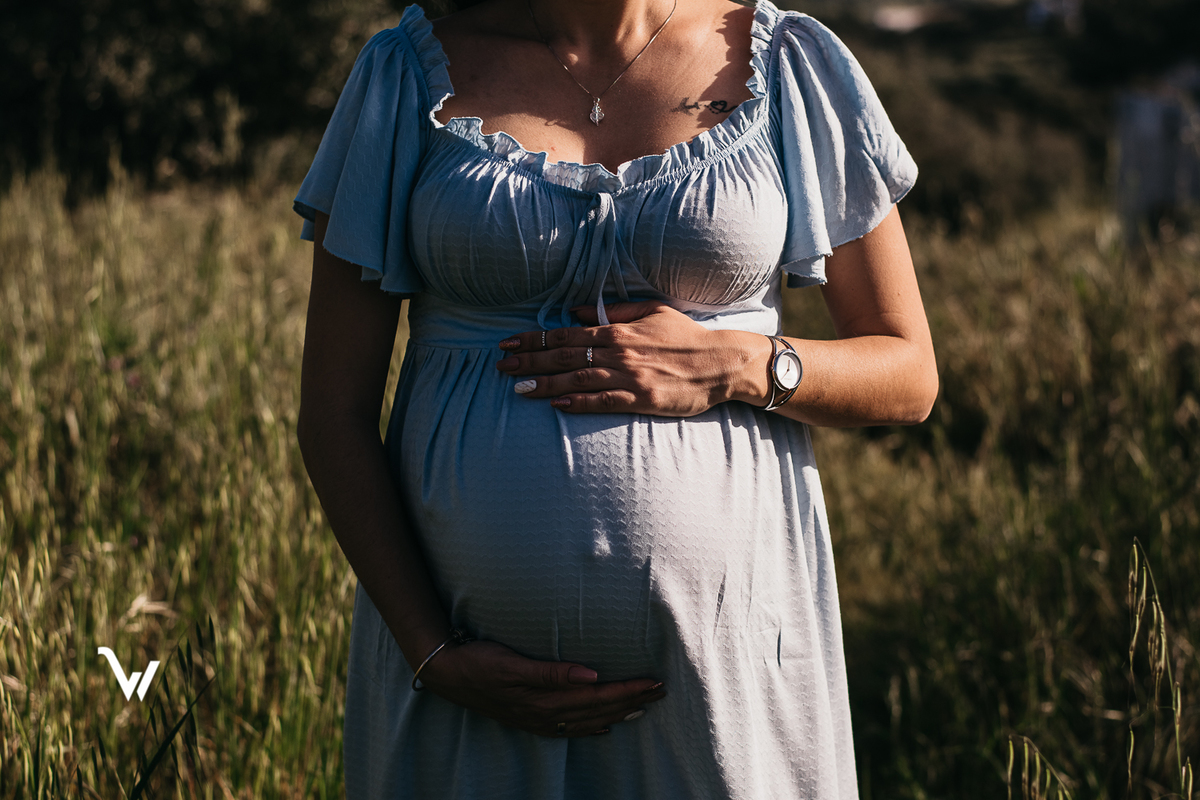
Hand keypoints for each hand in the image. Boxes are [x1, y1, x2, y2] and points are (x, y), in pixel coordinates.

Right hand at [416, 639, 665, 736]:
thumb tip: (592, 675)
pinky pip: (568, 728)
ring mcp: (538, 719)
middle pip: (598, 709)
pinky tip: (603, 726)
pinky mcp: (530, 718)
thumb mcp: (513, 662)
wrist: (446, 675)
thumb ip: (552, 672)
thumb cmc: (480, 661)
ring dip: (617, 713)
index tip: (654, 681)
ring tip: (644, 707)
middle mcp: (545, 713)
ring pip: (587, 720)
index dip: (628, 689)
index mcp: (545, 698)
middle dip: (631, 700)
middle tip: (661, 689)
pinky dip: (590, 727)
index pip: (598, 695)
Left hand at [495, 301, 767, 415]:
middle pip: (564, 356)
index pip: (566, 334)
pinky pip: (602, 401)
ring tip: (518, 387)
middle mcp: (618, 351)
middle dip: (529, 360)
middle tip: (501, 365)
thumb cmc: (685, 335)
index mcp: (618, 330)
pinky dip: (577, 403)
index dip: (535, 339)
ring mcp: (628, 376)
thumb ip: (612, 310)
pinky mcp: (640, 398)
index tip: (509, 342)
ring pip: (576, 379)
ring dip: (545, 383)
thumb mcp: (650, 310)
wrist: (719, 362)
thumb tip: (576, 310)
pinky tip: (556, 405)